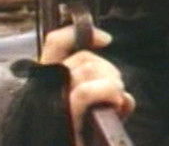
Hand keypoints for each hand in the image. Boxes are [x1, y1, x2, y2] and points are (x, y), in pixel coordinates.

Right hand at [40, 26, 135, 145]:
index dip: (78, 34)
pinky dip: (108, 93)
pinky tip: (117, 104)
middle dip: (108, 72)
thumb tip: (126, 99)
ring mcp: (50, 102)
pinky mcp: (61, 117)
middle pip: (83, 59)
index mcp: (44, 88)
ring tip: (117, 103)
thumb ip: (101, 101)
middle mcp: (42, 91)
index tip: (105, 39)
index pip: (54, 45)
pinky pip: (85, 92)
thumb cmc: (78, 139)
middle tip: (117, 94)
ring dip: (112, 83)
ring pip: (88, 71)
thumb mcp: (90, 119)